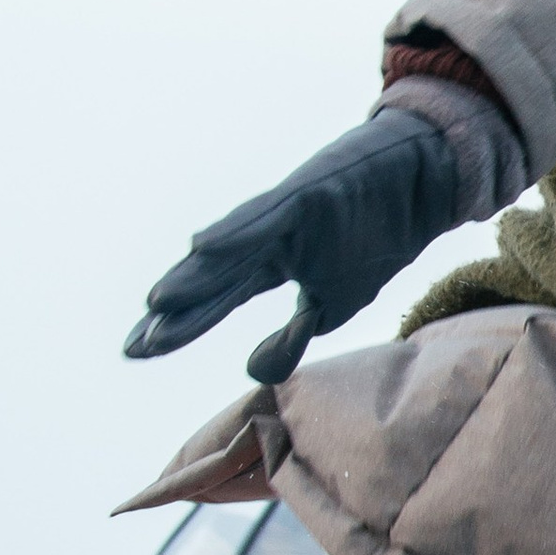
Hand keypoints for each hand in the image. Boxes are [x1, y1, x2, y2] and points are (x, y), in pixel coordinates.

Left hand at [124, 101, 461, 381]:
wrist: (420, 182)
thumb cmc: (374, 239)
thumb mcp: (332, 306)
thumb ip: (290, 338)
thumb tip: (252, 372)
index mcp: (269, 266)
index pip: (215, 300)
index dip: (180, 326)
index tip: (137, 351)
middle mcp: (265, 241)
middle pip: (212, 282)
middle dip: (177, 314)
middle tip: (135, 346)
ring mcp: (284, 216)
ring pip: (232, 252)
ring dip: (197, 278)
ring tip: (159, 303)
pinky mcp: (307, 193)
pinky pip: (268, 218)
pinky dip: (237, 236)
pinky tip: (202, 248)